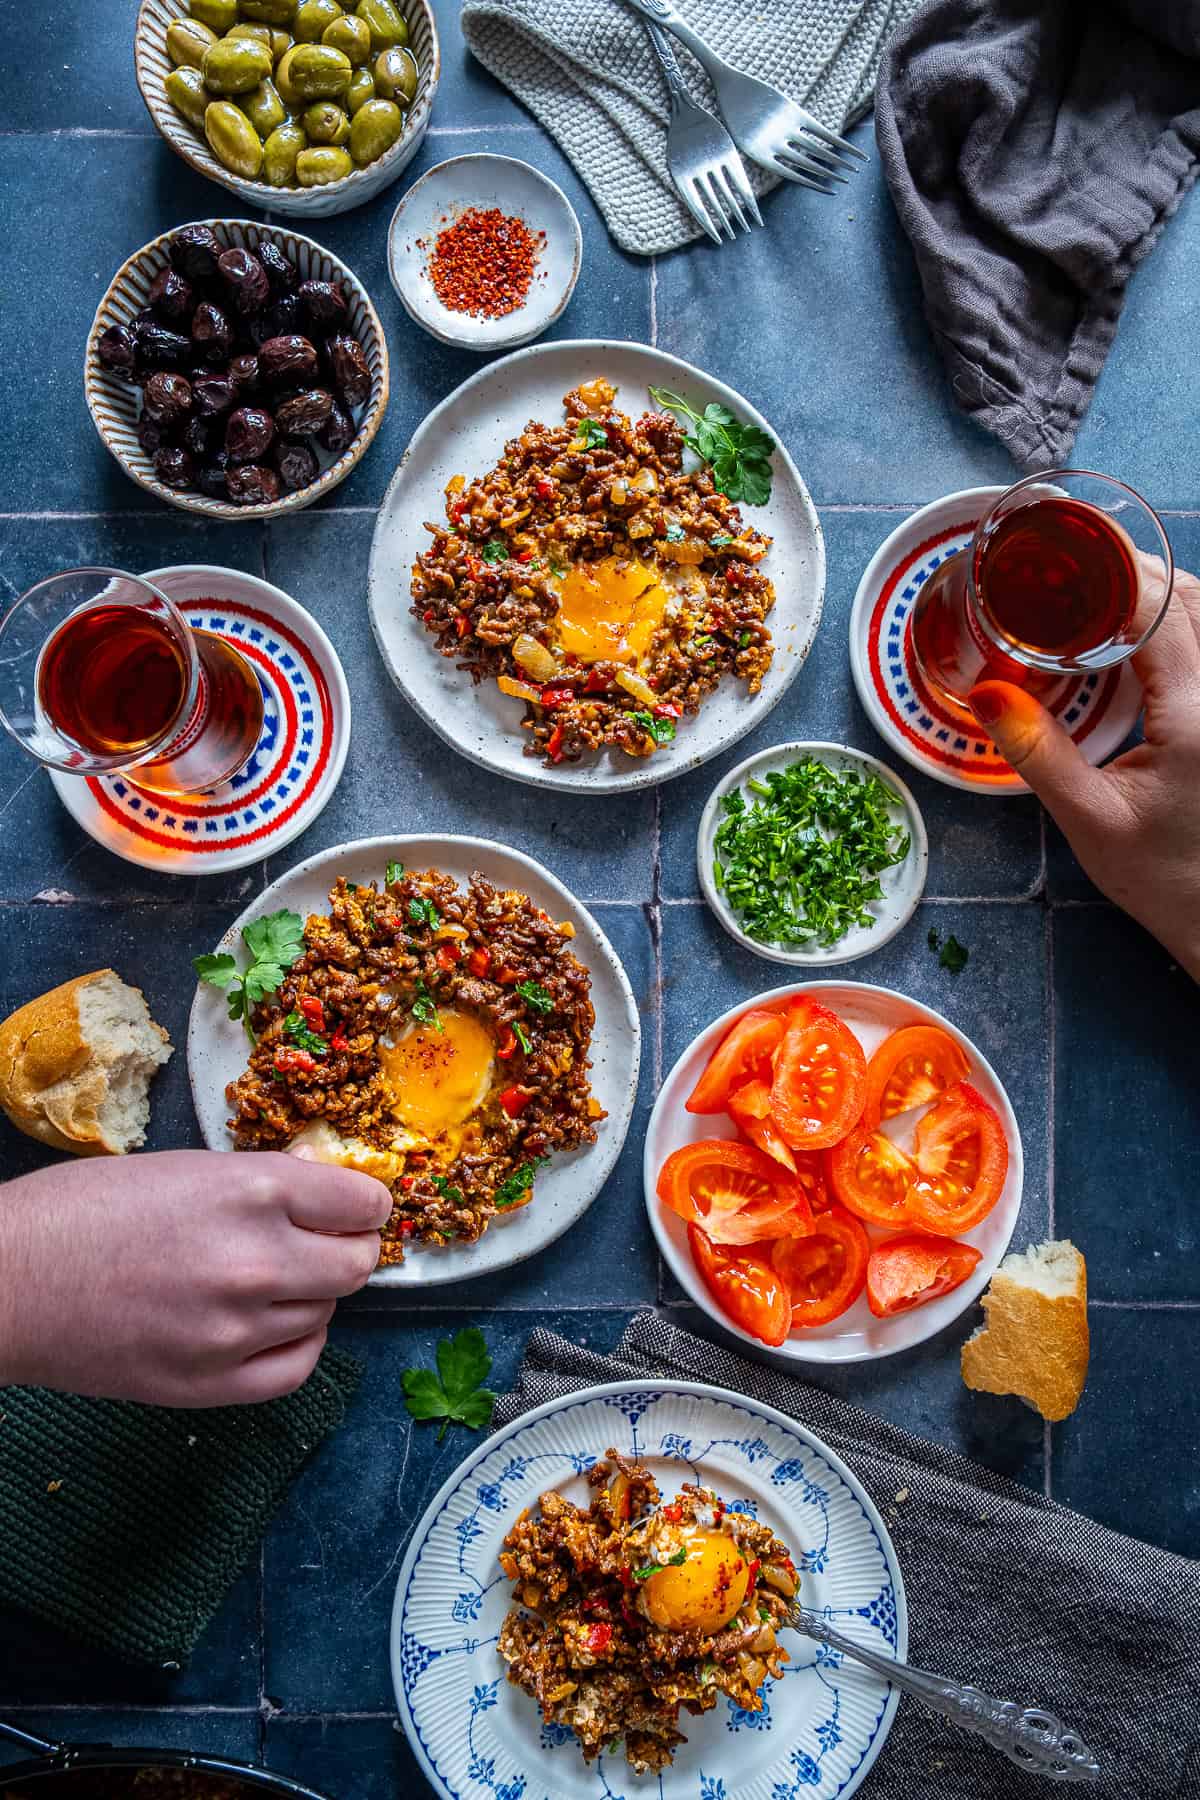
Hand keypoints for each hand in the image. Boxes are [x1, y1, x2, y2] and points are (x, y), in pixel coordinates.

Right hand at [0, 1149, 389, 1406]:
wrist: (8, 1281)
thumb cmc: (83, 1211)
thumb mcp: (187, 1168)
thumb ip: (264, 1184)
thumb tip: (328, 1193)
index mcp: (253, 1190)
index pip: (362, 1202)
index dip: (364, 1203)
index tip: (357, 1208)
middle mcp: (256, 1259)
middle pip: (357, 1264)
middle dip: (347, 1249)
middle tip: (323, 1243)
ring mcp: (237, 1329)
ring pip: (327, 1313)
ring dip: (310, 1295)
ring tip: (265, 1279)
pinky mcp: (211, 1383)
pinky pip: (298, 1367)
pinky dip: (296, 1344)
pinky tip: (268, 1325)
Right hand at [970, 566, 1199, 980]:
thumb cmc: (1165, 881)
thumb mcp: (1090, 820)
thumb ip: (1038, 752)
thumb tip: (986, 693)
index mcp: (1199, 714)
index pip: (1159, 611)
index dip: (1115, 571)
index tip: (1068, 552)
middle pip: (1193, 597)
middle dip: (1136, 574)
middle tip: (1076, 571)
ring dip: (1162, 596)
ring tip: (1103, 600)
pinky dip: (1180, 626)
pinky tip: (1141, 640)